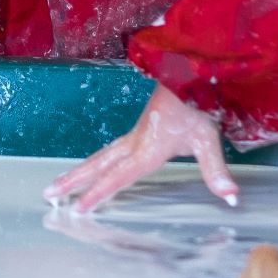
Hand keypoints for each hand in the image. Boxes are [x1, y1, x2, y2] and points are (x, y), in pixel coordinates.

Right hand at [43, 85, 237, 213]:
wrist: (192, 70)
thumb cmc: (198, 102)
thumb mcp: (208, 137)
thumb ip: (216, 169)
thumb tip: (230, 195)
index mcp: (148, 147)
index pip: (118, 175)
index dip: (98, 193)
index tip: (78, 208)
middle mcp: (136, 141)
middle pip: (98, 164)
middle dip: (74, 180)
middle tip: (48, 194)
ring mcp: (136, 133)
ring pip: (101, 155)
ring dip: (79, 170)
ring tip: (58, 184)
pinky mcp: (141, 128)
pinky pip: (111, 149)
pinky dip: (95, 161)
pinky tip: (94, 166)